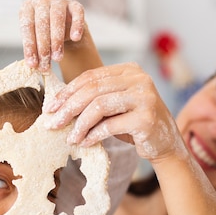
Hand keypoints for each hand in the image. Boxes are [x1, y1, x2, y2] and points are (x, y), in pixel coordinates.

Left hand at [20, 0, 84, 71]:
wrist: (63, 26)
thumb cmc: (44, 34)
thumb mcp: (35, 40)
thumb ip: (34, 50)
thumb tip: (34, 66)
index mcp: (27, 8)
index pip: (27, 27)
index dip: (30, 46)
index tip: (32, 63)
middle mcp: (42, 1)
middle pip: (42, 23)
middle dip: (43, 46)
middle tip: (45, 64)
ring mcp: (59, 2)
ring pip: (57, 18)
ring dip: (57, 40)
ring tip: (57, 58)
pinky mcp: (74, 5)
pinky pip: (77, 13)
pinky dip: (77, 26)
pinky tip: (75, 38)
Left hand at [44, 63, 181, 160]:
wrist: (165, 144)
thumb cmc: (134, 125)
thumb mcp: (114, 107)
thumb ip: (94, 100)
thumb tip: (57, 106)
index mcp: (129, 70)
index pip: (91, 76)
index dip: (67, 91)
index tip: (50, 107)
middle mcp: (139, 79)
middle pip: (92, 90)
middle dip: (68, 108)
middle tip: (52, 123)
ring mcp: (144, 98)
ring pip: (99, 106)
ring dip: (80, 124)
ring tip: (70, 138)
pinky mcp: (146, 119)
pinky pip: (110, 126)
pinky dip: (93, 135)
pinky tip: (85, 143)